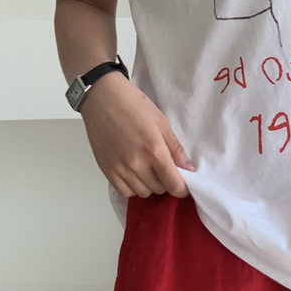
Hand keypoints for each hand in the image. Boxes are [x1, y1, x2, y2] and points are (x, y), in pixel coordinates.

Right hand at [79, 70, 195, 198]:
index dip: (182, 188)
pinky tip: (134, 174)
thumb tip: (188, 168)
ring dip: (149, 185)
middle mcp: (137, 163)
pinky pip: (125, 191)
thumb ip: (175, 148)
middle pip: (159, 189)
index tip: (183, 184)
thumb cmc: (133, 105)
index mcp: (154, 150)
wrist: (102, 98)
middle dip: (165, 182)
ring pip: (143, 192)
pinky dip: (133, 187)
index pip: (174, 184)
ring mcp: (119, 169)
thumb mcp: (161, 122)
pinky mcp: (106, 170)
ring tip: (147, 169)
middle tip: (162, 167)